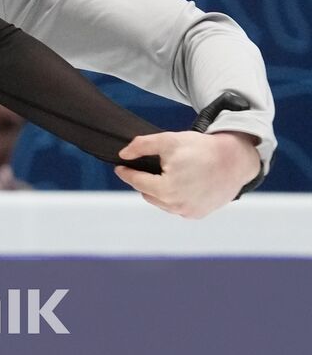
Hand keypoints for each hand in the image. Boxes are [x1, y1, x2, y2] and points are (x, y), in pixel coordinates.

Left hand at [115, 130, 260, 218]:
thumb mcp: (168, 140)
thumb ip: (141, 146)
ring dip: (158, 190)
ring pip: (161, 201)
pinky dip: (173, 197)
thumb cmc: (201, 149)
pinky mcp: (198, 214)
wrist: (235, 159)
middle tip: (146, 168)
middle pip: (147, 192)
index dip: (126, 172)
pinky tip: (180, 185)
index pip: (137, 181)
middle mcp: (176, 205)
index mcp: (166, 189)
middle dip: (144, 180)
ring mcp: (188, 211)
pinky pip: (176, 206)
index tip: (120, 167)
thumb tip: (123, 155)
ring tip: (164, 176)